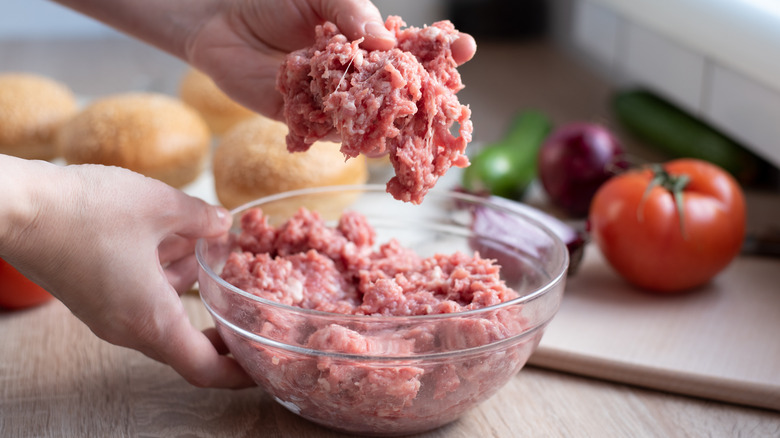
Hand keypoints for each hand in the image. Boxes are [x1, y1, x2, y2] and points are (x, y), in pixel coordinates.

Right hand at [0, 157, 252, 387]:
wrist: (14, 207)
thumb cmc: (85, 210)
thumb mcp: (159, 205)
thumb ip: (201, 217)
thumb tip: (222, 223)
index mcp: (150, 320)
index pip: (204, 368)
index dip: (238, 372)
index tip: (262, 366)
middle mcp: (127, 327)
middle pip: (185, 338)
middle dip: (219, 318)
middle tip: (248, 302)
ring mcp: (106, 313)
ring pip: (162, 307)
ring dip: (189, 280)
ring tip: (210, 243)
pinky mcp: (92, 295)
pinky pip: (140, 294)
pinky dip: (162, 271)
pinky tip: (173, 234)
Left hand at [184, 0, 476, 119]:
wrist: (222, 21)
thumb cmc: (275, 0)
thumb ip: (353, 14)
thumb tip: (386, 42)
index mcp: (370, 42)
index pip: (414, 48)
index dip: (441, 49)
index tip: (466, 46)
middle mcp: (359, 75)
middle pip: (400, 91)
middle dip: (426, 94)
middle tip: (449, 96)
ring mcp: (336, 100)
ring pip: (372, 118)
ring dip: (393, 125)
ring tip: (412, 125)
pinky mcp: (307, 120)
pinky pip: (332, 132)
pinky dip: (349, 136)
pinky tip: (367, 138)